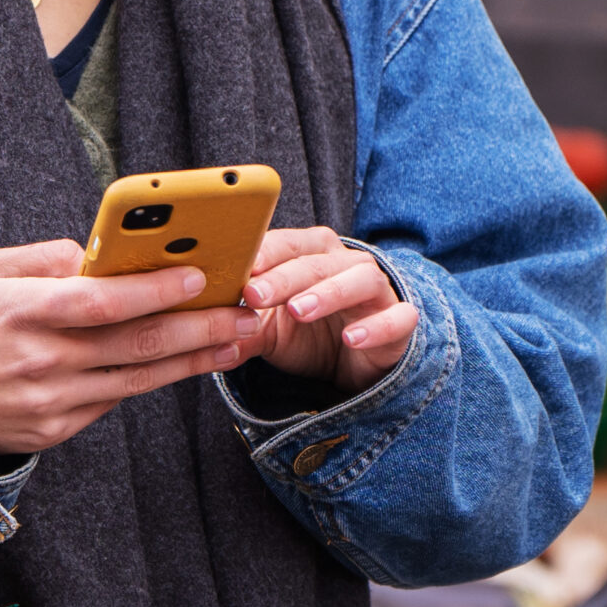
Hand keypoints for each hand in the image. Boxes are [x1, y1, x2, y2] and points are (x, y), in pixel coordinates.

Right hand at [0, 241, 261, 457]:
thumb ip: (47, 259)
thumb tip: (105, 255)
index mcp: (20, 311)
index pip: (101, 303)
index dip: (154, 292)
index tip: (199, 277)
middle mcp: (39, 361)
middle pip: (134, 345)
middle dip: (199, 328)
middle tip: (247, 314)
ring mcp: (47, 403)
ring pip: (136, 380)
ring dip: (192, 361)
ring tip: (236, 341)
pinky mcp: (51, 432)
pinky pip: (110, 402)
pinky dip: (147, 380)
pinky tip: (183, 364)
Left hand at [242, 228, 416, 394]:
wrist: (353, 362)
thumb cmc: (308, 333)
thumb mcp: (270, 332)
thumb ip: (243, 330)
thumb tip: (206, 338)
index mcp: (312, 255)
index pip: (287, 244)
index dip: (264, 252)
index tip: (238, 267)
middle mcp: (346, 264)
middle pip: (317, 261)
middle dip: (284, 277)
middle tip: (256, 294)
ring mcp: (377, 291)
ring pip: (358, 281)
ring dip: (328, 293)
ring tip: (299, 310)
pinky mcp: (400, 322)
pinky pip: (397, 318)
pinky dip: (376, 327)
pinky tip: (352, 338)